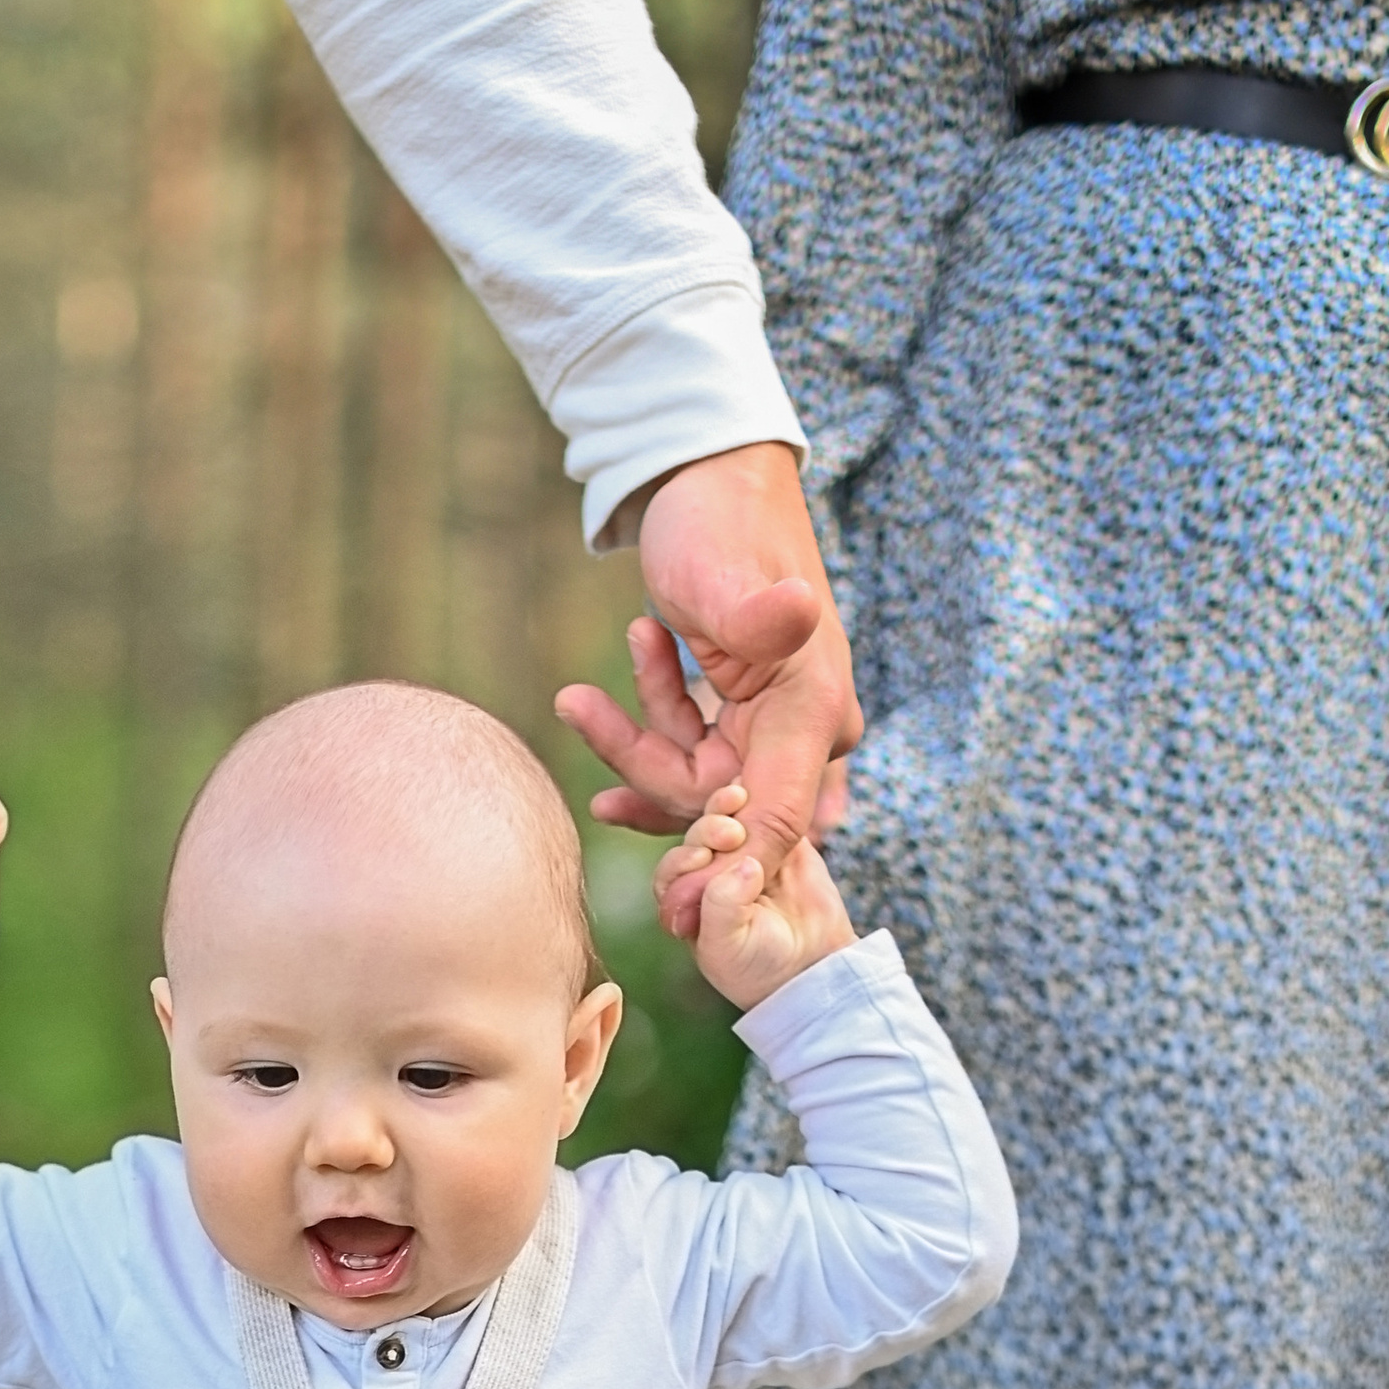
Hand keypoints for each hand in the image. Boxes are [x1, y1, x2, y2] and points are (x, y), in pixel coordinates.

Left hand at [558, 438, 859, 933]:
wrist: (711, 476)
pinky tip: (592, 706)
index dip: (727, 870)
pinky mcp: (742, 711)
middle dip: (655, 804)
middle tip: (591, 786)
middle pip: (726, 811)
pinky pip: (691, 757)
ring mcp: (774, 721)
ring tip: (577, 700)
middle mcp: (804, 725)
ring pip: (698, 783)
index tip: (676, 913)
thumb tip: (791, 614)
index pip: (773, 820)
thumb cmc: (717, 520)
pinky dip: (643, 740)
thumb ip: (755, 612)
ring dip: (634, 753)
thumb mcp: (721, 568)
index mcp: (811, 707)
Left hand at [655, 783, 852, 1012]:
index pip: (674, 869)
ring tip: (739, 797)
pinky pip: (766, 808)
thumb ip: (724, 907)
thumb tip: (745, 864)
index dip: (683, 858)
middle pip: (698, 837)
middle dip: (708, 828)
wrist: (814, 963)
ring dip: (726, 804)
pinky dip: (761, 794)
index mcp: (688, 901)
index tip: (703, 857)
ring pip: (727, 816)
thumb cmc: (759, 966)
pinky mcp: (780, 837)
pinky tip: (763, 785)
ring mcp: (745, 852)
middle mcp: (711, 872)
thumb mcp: (729, 946)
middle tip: (731, 832)